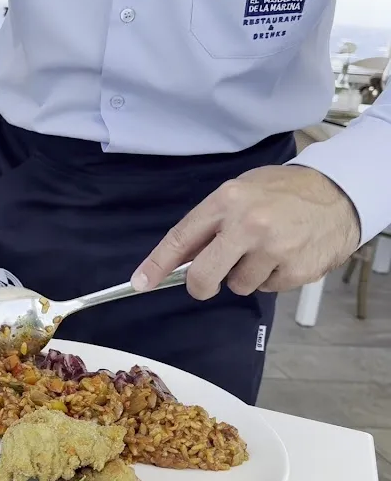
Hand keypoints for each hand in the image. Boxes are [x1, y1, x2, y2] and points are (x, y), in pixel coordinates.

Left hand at [131, 165, 360, 298]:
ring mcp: (273, 250)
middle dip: (201, 285)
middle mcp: (248, 225)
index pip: (181, 238)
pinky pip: (267, 288)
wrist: (340, 193)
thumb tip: (181, 258)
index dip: (157, 264)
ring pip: (238, 286)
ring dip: (245, 275)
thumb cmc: (283, 192)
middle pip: (203, 277)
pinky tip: (284, 255)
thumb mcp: (240, 192)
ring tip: (265, 250)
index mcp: (227, 201)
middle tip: (209, 280)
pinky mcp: (295, 270)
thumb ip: (210, 223)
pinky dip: (271, 278)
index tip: (141, 282)